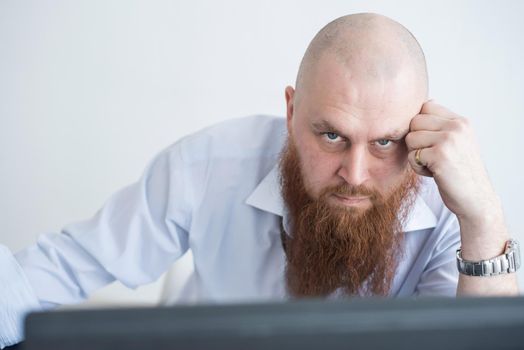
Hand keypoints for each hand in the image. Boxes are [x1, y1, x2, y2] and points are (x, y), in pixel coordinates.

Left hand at [405, 100, 499, 222]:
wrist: (475, 199)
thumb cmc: (460, 172)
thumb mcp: (457, 142)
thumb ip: (442, 125)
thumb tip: (425, 103)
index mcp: (461, 122)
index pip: (426, 107)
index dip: (421, 126)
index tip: (431, 142)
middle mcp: (456, 127)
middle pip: (414, 122)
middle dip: (416, 141)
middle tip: (431, 156)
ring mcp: (449, 140)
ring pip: (410, 138)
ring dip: (416, 155)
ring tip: (433, 164)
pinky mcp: (439, 156)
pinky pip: (412, 155)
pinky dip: (417, 167)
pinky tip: (433, 173)